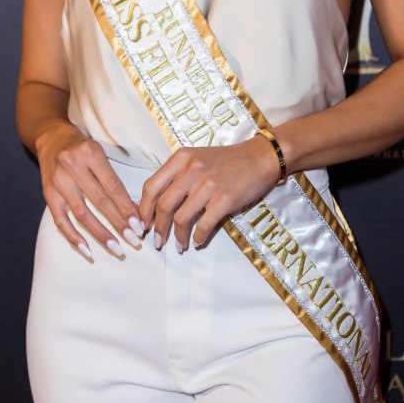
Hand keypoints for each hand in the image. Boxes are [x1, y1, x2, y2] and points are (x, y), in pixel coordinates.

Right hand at [36, 121, 144, 257]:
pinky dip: (73, 236)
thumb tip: (132, 210)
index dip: (126, 207)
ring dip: (100, 233)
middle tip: (134, 240)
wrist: (51, 138)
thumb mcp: (99, 154)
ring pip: (82, 213)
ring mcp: (58, 181)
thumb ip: (113, 179)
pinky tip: (87, 249)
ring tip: (116, 248)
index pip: (112, 186)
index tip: (140, 225)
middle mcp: (73, 166)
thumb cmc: (82, 148)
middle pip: (99, 200)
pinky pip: (60, 219)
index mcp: (90, 153)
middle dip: (119, 223)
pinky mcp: (48, 193)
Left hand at [139, 134, 278, 251]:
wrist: (260, 157)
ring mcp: (208, 184)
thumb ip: (177, 176)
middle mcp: (191, 169)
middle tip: (158, 241)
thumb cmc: (227, 160)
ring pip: (181, 218)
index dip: (143, 210)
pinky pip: (204, 225)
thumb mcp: (196, 159)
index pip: (151, 187)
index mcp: (180, 159)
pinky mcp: (225, 199)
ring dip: (178, 236)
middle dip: (157, 227)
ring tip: (179, 245)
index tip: (143, 224)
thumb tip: (157, 205)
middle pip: (163, 205)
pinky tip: (197, 241)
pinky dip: (198, 237)